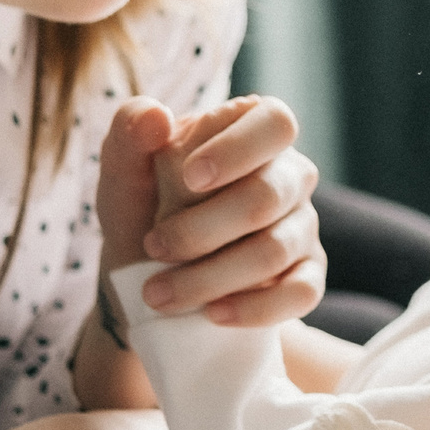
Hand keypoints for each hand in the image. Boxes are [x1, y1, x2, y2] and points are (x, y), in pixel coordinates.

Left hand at [95, 95, 326, 326]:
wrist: (145, 276)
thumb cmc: (143, 208)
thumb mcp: (123, 170)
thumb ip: (130, 133)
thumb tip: (156, 116)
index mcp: (253, 130)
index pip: (275, 122)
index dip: (237, 149)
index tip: (190, 178)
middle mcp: (289, 174)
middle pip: (269, 194)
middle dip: (202, 229)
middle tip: (154, 246)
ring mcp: (303, 226)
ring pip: (274, 250)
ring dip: (209, 276)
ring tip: (158, 293)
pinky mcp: (306, 276)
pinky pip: (301, 294)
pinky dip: (252, 308)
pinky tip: (211, 313)